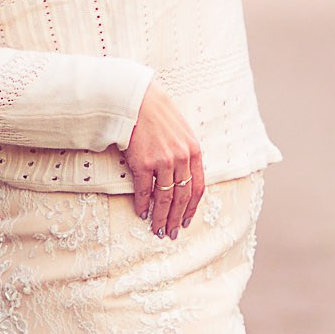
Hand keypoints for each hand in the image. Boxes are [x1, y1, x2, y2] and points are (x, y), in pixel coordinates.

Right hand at [123, 81, 204, 236]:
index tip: (186, 220)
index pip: (198, 187)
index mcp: (194, 151)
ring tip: (157, 230)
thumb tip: (183, 174)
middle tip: (171, 233)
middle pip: (182, 197)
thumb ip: (185, 152)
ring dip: (161, 217)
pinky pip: (145, 191)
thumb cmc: (157, 113)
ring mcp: (163, 161)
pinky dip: (143, 205)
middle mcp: (182, 158)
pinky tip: (142, 213)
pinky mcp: (144, 163)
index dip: (192, 208)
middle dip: (176, 218)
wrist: (136, 100)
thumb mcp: (181, 131)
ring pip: (165, 198)